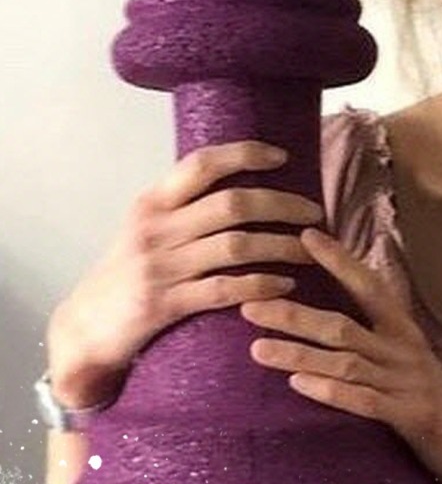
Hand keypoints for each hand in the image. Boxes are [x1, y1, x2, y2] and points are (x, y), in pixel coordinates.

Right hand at [48, 142, 322, 409]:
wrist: (84, 328)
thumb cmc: (125, 275)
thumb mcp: (145, 230)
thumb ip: (183, 208)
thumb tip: (237, 180)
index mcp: (152, 203)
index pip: (202, 163)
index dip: (246, 154)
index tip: (283, 157)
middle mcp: (155, 229)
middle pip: (232, 204)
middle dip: (282, 204)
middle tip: (314, 212)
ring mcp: (159, 267)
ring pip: (236, 246)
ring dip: (281, 246)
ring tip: (310, 250)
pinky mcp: (163, 305)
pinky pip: (224, 289)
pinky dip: (260, 285)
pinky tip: (286, 284)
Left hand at [240, 226, 441, 483]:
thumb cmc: (437, 402)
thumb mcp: (412, 358)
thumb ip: (380, 333)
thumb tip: (348, 301)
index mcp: (404, 332)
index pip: (369, 286)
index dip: (339, 260)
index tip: (305, 236)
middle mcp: (404, 351)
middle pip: (342, 325)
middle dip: (294, 314)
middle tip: (249, 304)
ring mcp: (406, 384)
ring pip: (345, 362)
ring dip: (299, 353)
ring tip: (256, 348)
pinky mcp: (409, 417)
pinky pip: (363, 402)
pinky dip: (330, 391)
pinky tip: (297, 385)